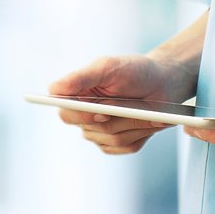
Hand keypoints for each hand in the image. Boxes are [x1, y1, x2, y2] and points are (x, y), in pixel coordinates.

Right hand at [51, 55, 194, 154]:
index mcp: (76, 97)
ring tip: (146, 108)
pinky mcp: (118, 144)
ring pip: (113, 138)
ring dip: (134, 122)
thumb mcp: (107, 67)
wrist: (162, 82)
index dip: (82, 116)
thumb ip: (79, 78)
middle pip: (93, 129)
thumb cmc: (133, 71)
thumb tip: (53, 89)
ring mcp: (100, 132)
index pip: (66, 114)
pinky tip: (147, 119)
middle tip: (133, 104)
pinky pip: (127, 146)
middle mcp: (84, 117)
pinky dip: (142, 132)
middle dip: (118, 117)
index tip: (102, 112)